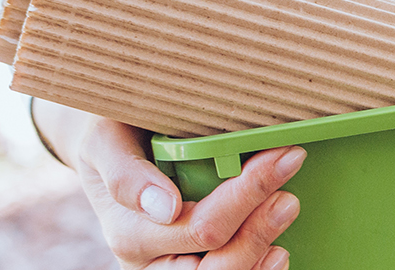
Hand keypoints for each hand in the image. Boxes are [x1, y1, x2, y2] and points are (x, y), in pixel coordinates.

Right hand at [69, 116, 303, 268]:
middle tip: (289, 195)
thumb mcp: (105, 141)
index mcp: (130, 233)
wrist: (112, 151)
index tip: (282, 157)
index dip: (247, 196)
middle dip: (258, 232)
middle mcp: (151, 263)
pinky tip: (277, 251)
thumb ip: (125, 173)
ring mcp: (174, 269)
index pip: (200, 229)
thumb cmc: (116, 139)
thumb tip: (164, 207)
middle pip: (216, 267)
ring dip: (261, 249)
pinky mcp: (197, 266)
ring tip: (286, 210)